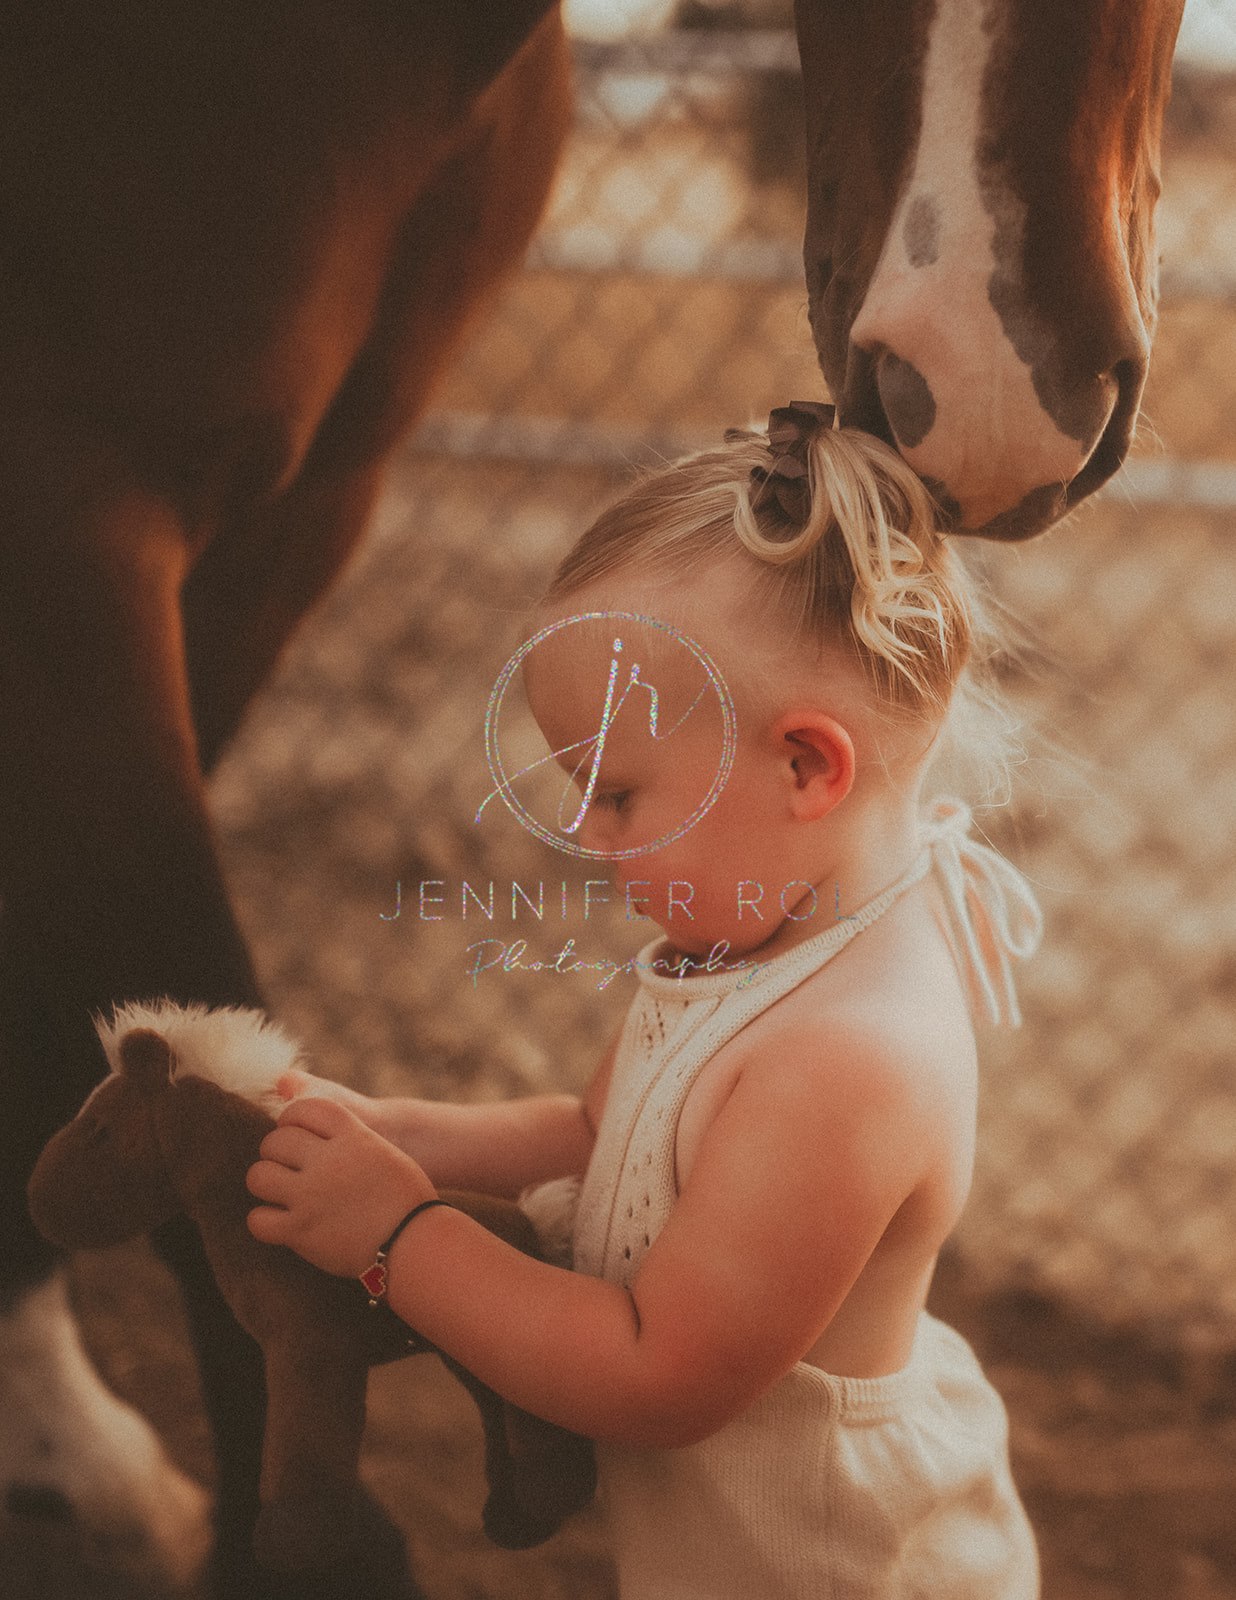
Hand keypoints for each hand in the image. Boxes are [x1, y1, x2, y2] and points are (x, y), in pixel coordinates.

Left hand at [246, 1097, 435, 1277]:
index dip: (291, 1118)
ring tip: (279, 1194)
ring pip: (258, 1176)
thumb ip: (351, 1141)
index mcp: (352, 1136)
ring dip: (265, 1184)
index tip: (295, 1133)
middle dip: (275, 1154)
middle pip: (274, 1141)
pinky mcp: (300, 1230)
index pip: (303, 1109)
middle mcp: (327, 1161)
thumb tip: (318, 1138)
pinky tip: (278, 1224)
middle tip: (287, 1169)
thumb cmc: (407, 1199)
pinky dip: (263, 1222)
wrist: (416, 1241)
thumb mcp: (383, 1153)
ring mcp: (310, 1195)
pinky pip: (257, 1220)